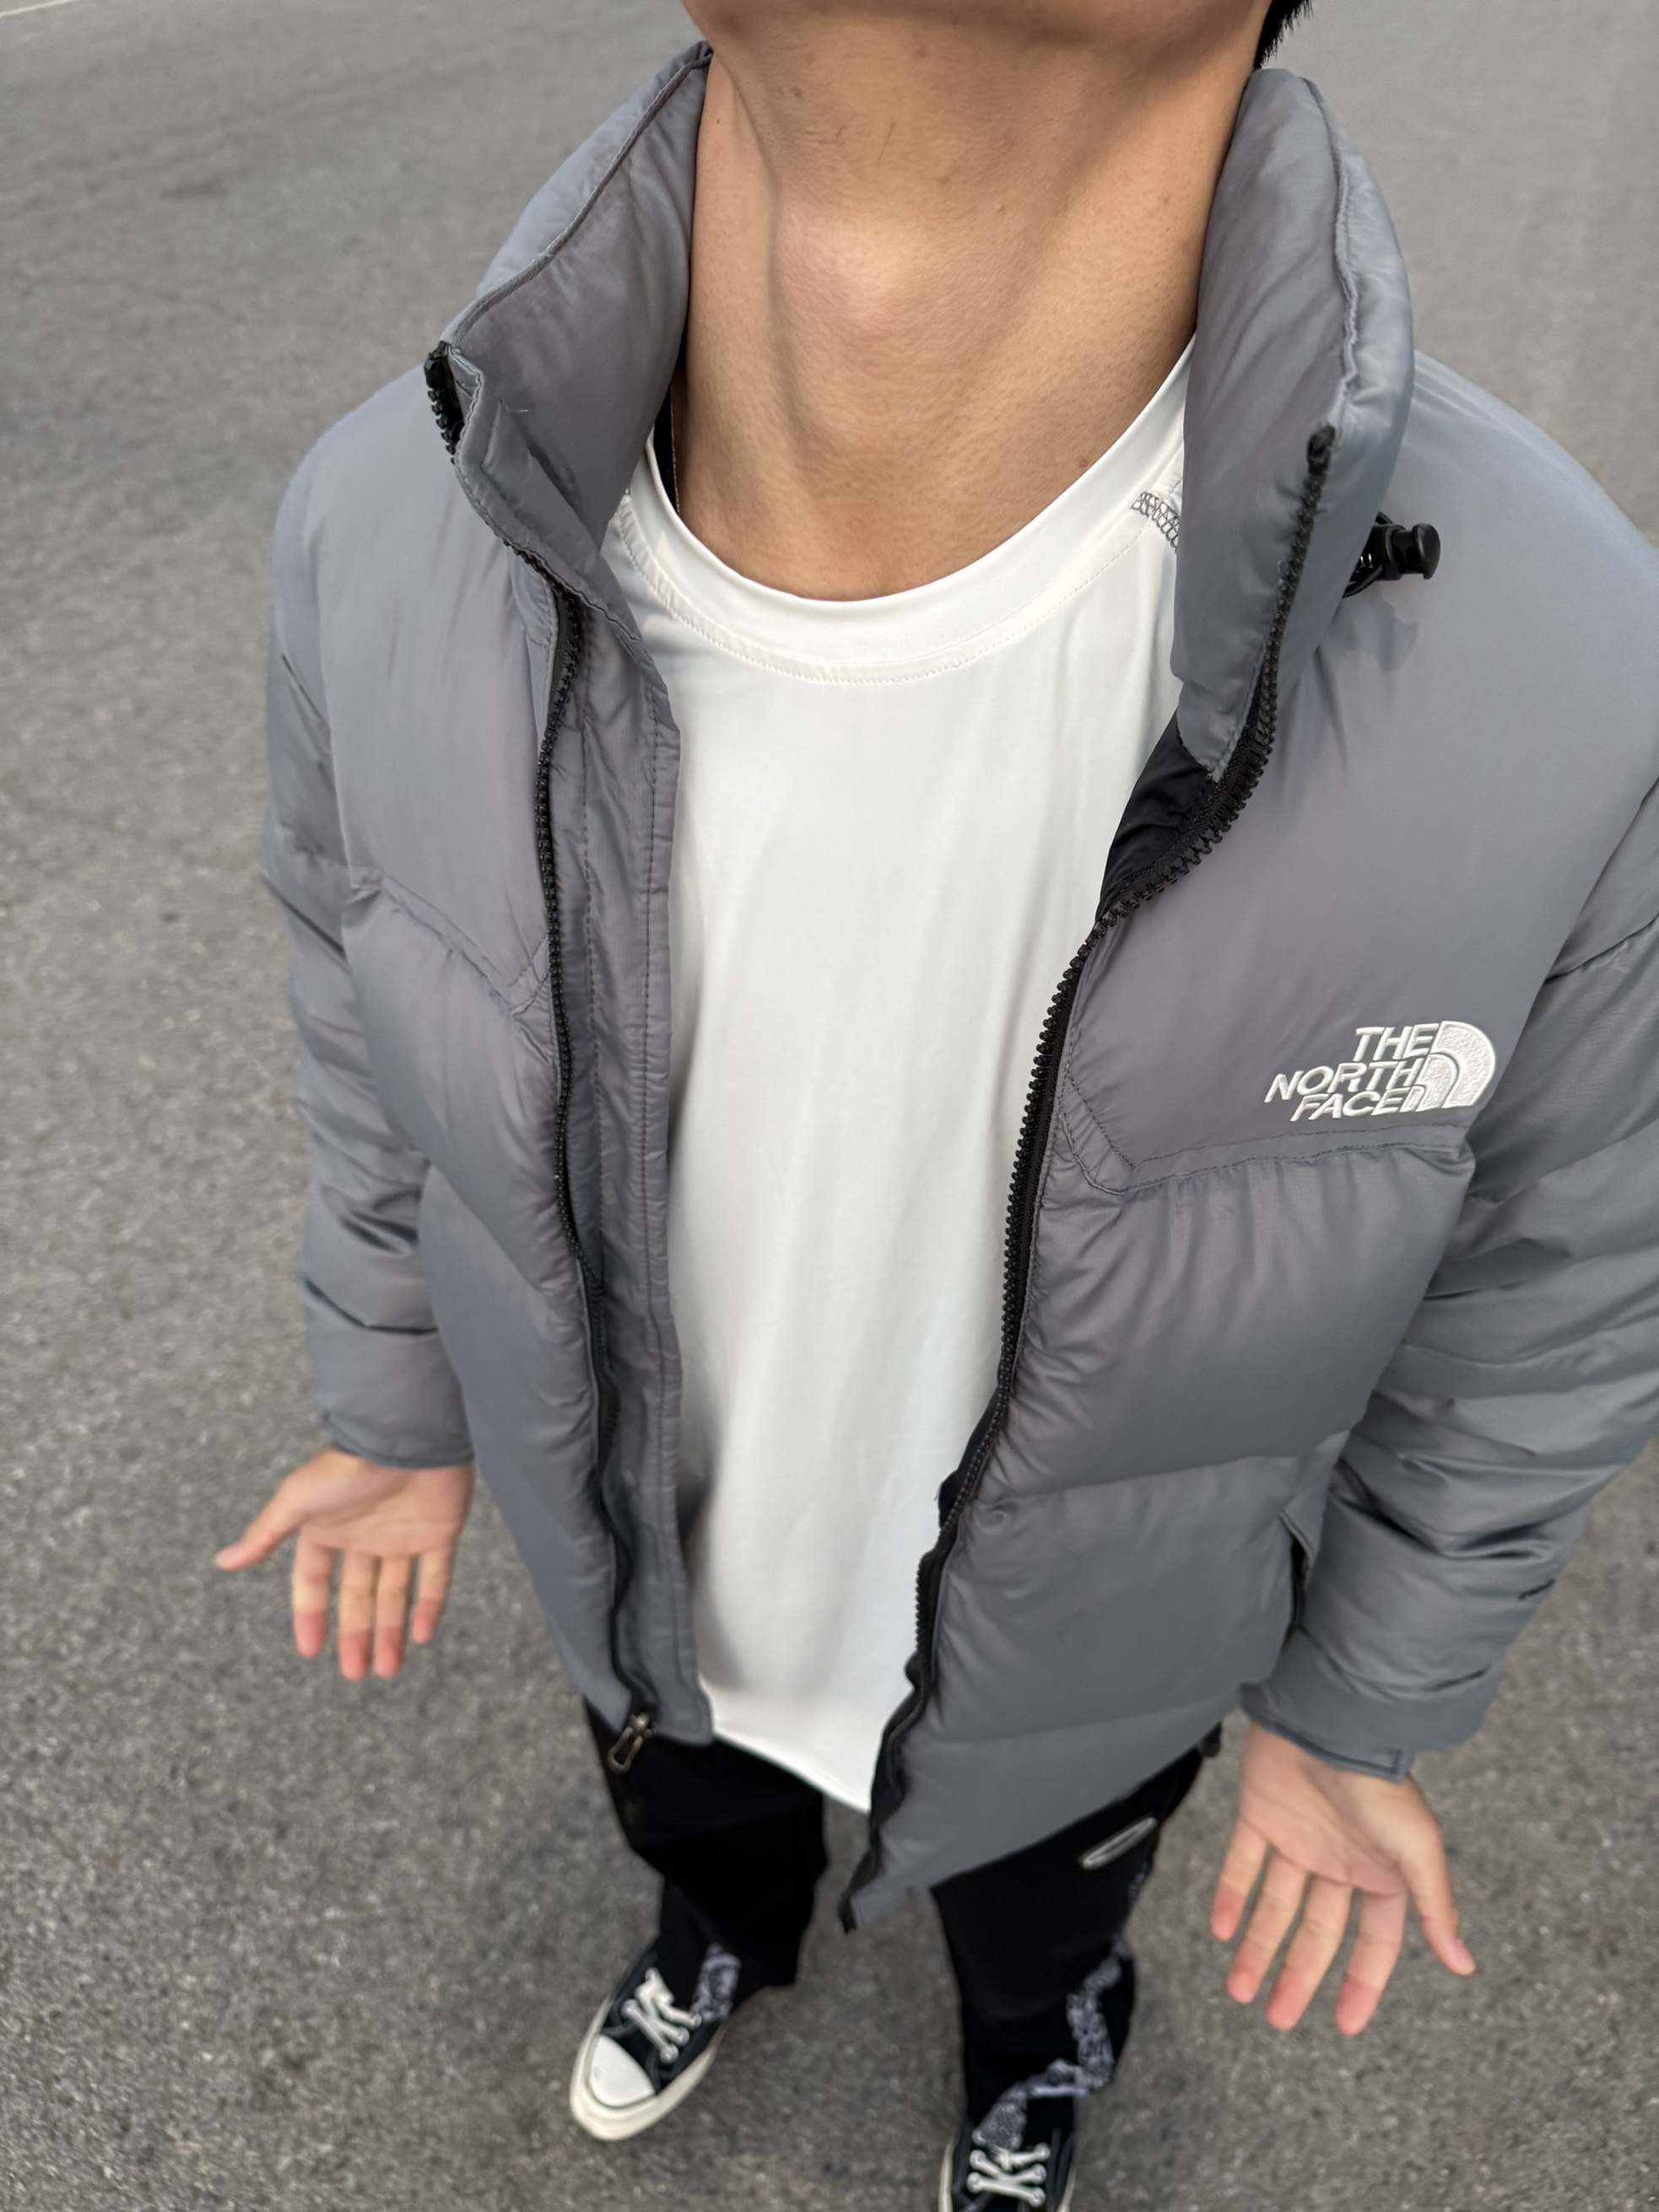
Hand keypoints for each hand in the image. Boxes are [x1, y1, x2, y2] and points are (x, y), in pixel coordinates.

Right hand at [215, 1447, 474, 1680]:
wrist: (406, 1438)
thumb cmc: (347, 1466)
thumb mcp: (297, 1501)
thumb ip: (265, 1534)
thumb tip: (222, 1562)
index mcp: (327, 1529)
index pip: (314, 1582)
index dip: (311, 1614)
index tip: (310, 1650)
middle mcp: (363, 1537)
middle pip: (357, 1596)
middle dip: (356, 1635)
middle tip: (355, 1673)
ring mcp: (401, 1535)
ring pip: (394, 1593)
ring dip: (391, 1631)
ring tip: (386, 1669)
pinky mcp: (438, 1532)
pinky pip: (435, 1576)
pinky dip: (429, 1606)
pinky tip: (421, 1636)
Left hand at [1210, 1721, 1474, 2034]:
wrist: (1328, 1723)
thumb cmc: (1379, 1784)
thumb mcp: (1417, 1849)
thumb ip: (1435, 1906)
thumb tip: (1463, 1964)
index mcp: (1380, 1875)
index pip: (1373, 1943)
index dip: (1361, 1984)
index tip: (1345, 2025)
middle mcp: (1337, 1863)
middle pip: (1317, 1933)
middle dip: (1297, 1976)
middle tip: (1276, 2018)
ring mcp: (1297, 1840)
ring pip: (1274, 1906)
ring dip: (1257, 1948)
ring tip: (1238, 1990)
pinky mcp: (1259, 1815)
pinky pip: (1240, 1864)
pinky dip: (1229, 1896)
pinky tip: (1222, 1929)